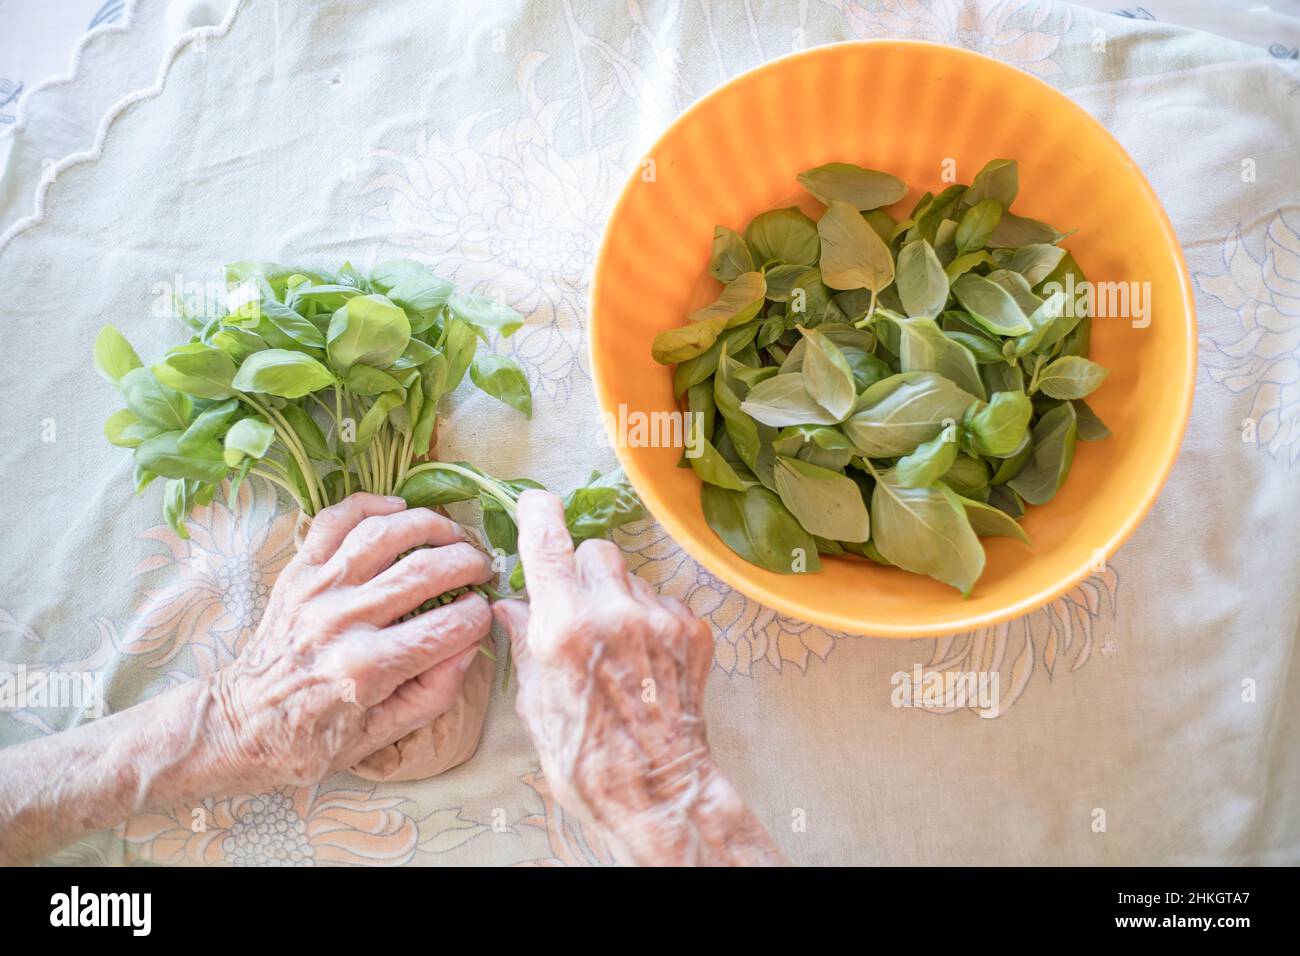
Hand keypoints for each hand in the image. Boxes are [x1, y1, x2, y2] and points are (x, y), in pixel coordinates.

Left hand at [212, 493, 493, 786]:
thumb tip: (472, 645)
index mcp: (366, 669)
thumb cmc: (314, 738)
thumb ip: (435, 692)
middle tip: (482, 571)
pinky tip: (399, 509)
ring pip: (384, 534)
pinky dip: (370, 505)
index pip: (448, 628)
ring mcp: (316, 590)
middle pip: (424, 571)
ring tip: (453, 536)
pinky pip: (335, 521)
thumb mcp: (383, 736)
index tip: (484, 615)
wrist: (241, 724)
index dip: (478, 617)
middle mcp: (341, 621)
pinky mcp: (297, 573)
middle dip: (468, 564)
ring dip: (431, 525)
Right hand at [493, 490, 782, 865]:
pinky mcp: (692, 632)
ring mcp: (658, 620)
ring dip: (619, 597)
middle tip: (579, 607)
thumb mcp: (536, 706)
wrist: (656, 793)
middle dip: (583, 571)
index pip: (549, 544)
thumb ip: (526, 646)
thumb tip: (511, 608)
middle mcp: (613, 612)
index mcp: (564, 627)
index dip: (539, 516)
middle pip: (596, 551)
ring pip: (632, 576)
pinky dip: (652, 620)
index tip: (536, 504)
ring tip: (617, 647)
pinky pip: (665, 603)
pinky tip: (646, 661)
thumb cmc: (586, 761)